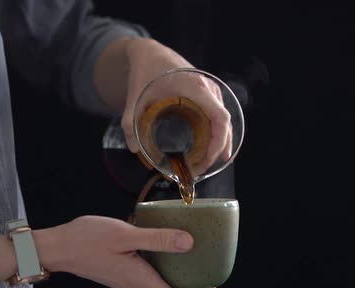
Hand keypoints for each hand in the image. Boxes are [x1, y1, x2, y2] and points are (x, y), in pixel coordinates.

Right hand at [40, 215, 217, 287]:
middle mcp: (135, 286)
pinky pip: (149, 284)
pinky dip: (165, 279)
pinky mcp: (121, 275)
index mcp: (139, 281)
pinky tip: (168, 260)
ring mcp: (127, 282)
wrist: (57, 247)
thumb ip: (157, 239)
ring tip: (195, 275)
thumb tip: (189, 243)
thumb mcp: (126, 234)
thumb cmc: (87, 239)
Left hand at [121, 38, 232, 173]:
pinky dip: (216, 134)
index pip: (220, 117)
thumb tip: (134, 148)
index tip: (207, 159)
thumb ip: (130, 122)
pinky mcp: (208, 94)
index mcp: (195, 87)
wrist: (150, 52)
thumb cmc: (145, 70)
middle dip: (215, 150)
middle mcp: (208, 88)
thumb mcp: (135, 96)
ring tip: (202, 164)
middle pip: (224, 124)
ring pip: (223, 121)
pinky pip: (218, 116)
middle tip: (199, 169)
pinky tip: (207, 150)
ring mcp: (210, 90)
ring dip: (217, 144)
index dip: (219, 141)